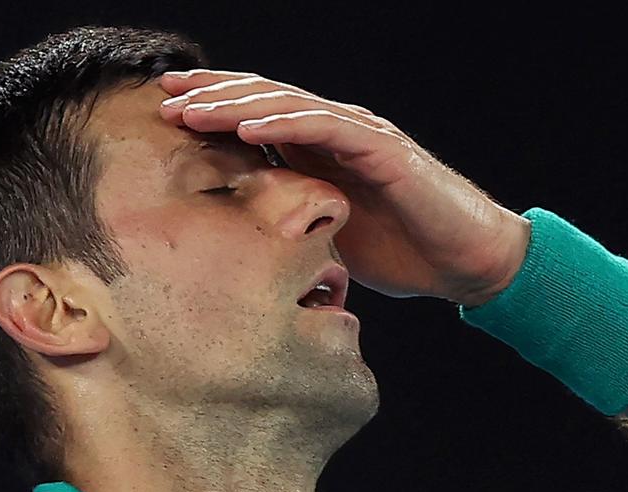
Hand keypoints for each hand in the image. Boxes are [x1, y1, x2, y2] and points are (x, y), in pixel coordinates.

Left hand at [158, 69, 530, 306]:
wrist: (465, 261)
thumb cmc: (404, 252)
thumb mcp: (329, 234)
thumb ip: (293, 217)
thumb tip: (240, 233)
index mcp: (323, 149)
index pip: (259, 117)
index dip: (214, 108)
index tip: (166, 110)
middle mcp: (338, 131)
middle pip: (265, 100)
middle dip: (212, 95)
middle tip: (162, 95)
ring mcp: (361, 135)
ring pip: (288, 107)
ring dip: (236, 105)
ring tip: (191, 108)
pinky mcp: (383, 151)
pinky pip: (325, 130)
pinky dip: (284, 126)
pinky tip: (246, 128)